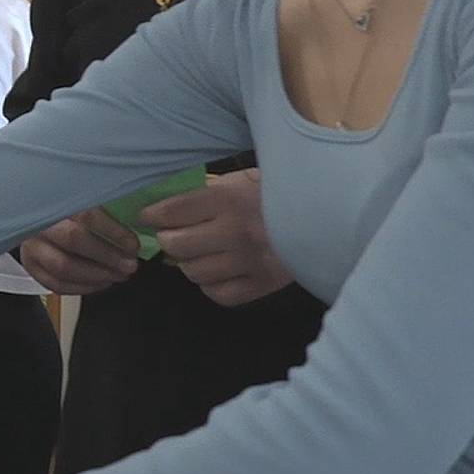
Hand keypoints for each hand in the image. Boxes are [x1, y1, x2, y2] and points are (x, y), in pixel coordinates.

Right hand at [17, 208, 141, 294]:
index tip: (133, 245)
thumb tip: (139, 221)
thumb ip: (106, 206)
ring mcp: (31, 246)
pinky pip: (56, 284)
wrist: (37, 217)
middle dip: (107, 256)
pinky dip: (83, 288)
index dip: (113, 232)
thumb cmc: (68, 209)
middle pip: (73, 240)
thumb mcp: (84, 199)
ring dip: (97, 276)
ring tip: (118, 275)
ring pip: (63, 267)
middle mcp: (39, 221)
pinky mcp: (30, 265)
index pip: (86, 215)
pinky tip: (102, 282)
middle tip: (130, 265)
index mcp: (56, 199)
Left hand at [146, 170, 292, 306]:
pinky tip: (217, 271)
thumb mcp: (242, 179)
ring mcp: (250, 262)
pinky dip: (210, 284)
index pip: (172, 211)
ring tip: (198, 252)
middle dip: (168, 240)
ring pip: (194, 273)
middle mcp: (236, 232)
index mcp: (229, 199)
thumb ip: (205, 190)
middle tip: (171, 236)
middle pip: (176, 246)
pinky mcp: (263, 284)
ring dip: (189, 263)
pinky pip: (217, 294)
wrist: (328, 215)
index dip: (151, 215)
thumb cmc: (278, 193)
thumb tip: (164, 201)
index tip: (146, 217)